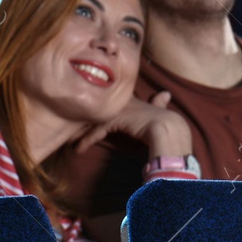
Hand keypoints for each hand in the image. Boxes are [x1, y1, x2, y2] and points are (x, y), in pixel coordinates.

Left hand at [74, 91, 192, 157]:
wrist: (169, 129)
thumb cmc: (169, 125)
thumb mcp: (162, 111)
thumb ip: (160, 103)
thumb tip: (166, 93)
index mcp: (136, 98)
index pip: (113, 103)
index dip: (102, 112)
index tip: (90, 123)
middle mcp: (125, 100)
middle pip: (100, 108)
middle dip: (86, 119)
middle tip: (73, 131)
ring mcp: (118, 108)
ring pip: (95, 118)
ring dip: (82, 131)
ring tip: (72, 141)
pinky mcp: (114, 118)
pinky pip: (97, 129)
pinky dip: (87, 139)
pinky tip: (80, 148)